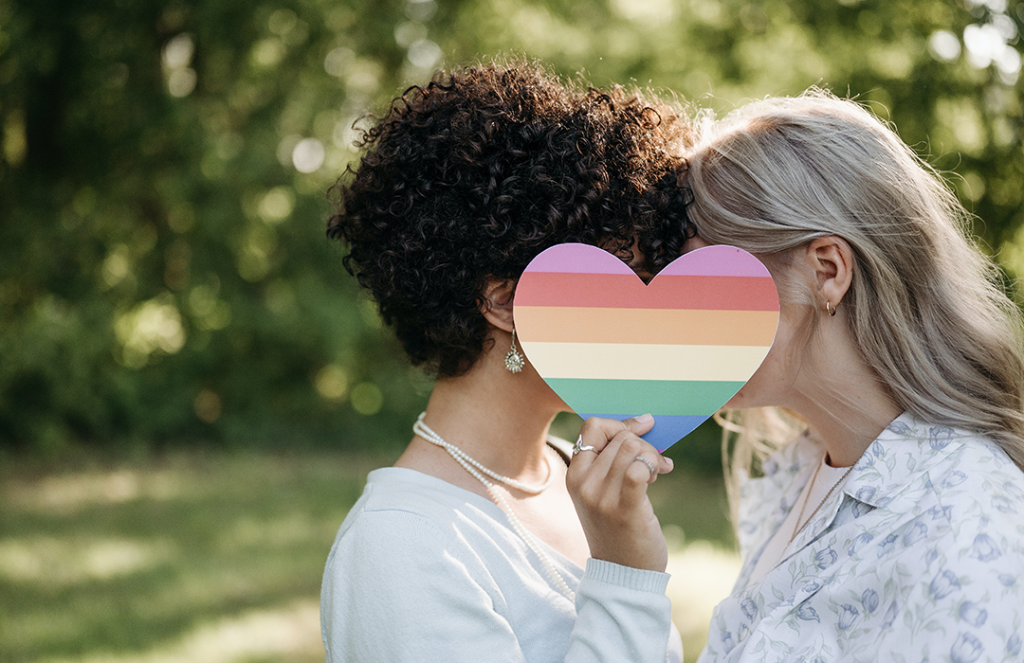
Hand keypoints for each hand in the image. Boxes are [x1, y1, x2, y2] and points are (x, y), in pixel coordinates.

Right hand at [566, 414, 673, 572]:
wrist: (622, 574)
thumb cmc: (617, 528)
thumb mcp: (602, 491)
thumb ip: (612, 460)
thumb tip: (643, 422)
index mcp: (574, 475)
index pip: (593, 426)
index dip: (621, 424)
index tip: (642, 429)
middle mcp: (583, 483)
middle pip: (620, 436)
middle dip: (644, 443)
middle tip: (655, 463)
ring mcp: (601, 497)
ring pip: (633, 447)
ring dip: (652, 455)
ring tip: (657, 471)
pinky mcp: (625, 509)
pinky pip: (638, 470)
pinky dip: (653, 465)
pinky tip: (660, 473)